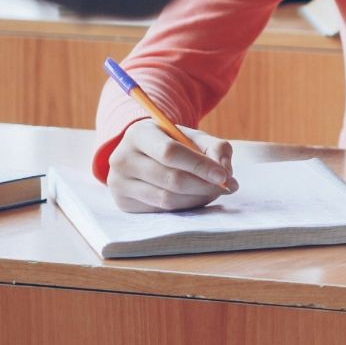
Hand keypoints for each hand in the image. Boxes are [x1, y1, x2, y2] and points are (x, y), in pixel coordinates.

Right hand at [106, 119, 236, 212]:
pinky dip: (185, 206)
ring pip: (167, 199)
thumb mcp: (192, 137)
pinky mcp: (123, 202)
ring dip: (198, 198)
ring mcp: (118, 183)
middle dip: (205, 186)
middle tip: (227, 187)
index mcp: (139, 134)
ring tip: (214, 191)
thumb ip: (215, 148)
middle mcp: (122, 158)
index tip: (224, 175)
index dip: (200, 166)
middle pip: (171, 179)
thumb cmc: (172, 143)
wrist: (141, 154)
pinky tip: (195, 197)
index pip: (170, 153)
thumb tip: (226, 173)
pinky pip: (161, 210)